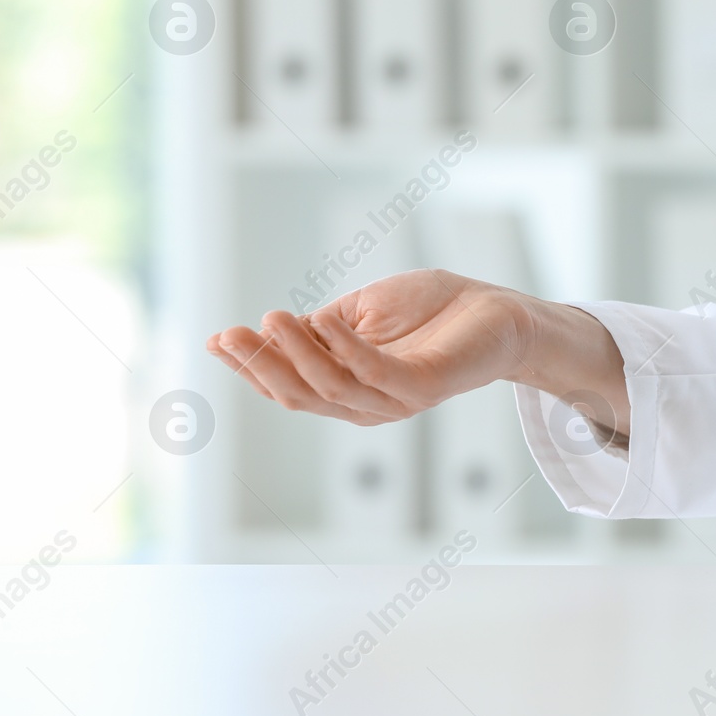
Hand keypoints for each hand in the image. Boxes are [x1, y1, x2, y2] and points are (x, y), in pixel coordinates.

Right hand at [206, 269, 627, 429]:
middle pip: (300, 396)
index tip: (217, 339)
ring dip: (295, 355)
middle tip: (231, 333)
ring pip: (331, 388)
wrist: (498, 311)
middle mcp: (367, 404)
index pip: (288, 387)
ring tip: (272, 318)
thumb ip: (318, 328)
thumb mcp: (360, 314)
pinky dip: (346, 351)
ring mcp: (396, 399)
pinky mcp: (425, 386)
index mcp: (348, 389)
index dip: (250, 368)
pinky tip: (327, 325)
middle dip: (260, 367)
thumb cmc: (432, 310)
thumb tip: (263, 331)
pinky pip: (376, 374)